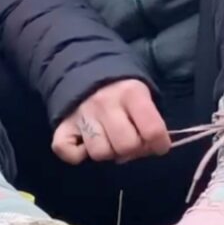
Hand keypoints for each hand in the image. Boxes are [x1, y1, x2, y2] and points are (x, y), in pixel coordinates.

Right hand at [52, 80, 170, 164]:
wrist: (87, 70)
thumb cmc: (122, 91)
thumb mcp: (143, 95)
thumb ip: (151, 121)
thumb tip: (153, 149)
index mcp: (130, 93)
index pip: (152, 130)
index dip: (160, 144)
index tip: (158, 144)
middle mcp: (105, 103)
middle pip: (126, 145)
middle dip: (133, 150)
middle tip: (131, 142)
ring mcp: (81, 114)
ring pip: (99, 152)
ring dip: (108, 152)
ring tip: (109, 141)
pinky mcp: (63, 125)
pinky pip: (67, 151)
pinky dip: (77, 154)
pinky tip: (86, 145)